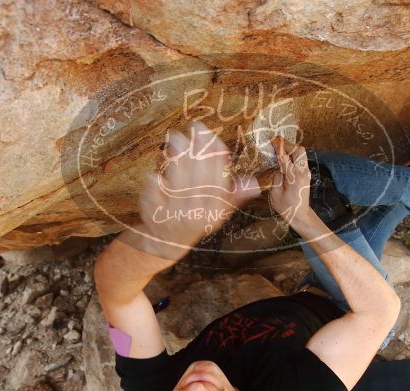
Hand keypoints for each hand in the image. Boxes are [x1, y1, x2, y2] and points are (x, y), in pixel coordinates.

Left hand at [131, 121, 258, 259]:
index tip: (210, 134)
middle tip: (194, 128)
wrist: (167, 243)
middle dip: (197, 150)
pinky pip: (156, 195)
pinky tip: (155, 169)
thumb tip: (254, 184)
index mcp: (215, 210)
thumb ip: (233, 196)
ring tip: (175, 138)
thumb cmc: (195, 220)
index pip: (219, 178)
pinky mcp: (155, 215)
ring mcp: (176, 214)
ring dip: (177, 158)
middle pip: (200, 177)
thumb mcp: (217, 212)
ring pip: (179, 182)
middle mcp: (197, 213)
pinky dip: (154, 181)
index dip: (215, 154)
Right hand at [269, 136, 312, 227]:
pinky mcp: (306, 175)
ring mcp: (306, 173)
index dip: (278, 146)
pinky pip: (301, 160)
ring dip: (291, 149)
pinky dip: (294, 155)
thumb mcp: (275, 195)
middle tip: (277, 143)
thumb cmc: (286, 208)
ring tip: (281, 149)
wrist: (301, 215)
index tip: (272, 139)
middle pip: (299, 150)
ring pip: (302, 153)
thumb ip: (276, 179)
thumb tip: (279, 170)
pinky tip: (285, 158)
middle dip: (288, 144)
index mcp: (293, 177)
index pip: (285, 157)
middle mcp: (302, 172)